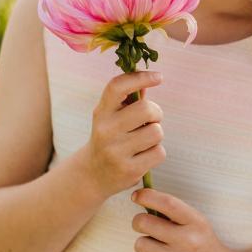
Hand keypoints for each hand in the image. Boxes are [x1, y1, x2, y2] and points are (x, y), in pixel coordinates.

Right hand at [83, 70, 165, 199]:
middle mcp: (106, 130)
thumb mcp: (112, 117)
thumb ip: (130, 100)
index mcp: (101, 113)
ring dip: (156, 135)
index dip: (140, 77)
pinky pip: (159, 152)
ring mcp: (116, 151)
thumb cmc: (110, 138)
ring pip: (157, 132)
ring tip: (143, 141)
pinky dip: (156, 153)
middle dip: (156, 113)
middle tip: (150, 120)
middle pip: (146, 109)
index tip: (158, 76)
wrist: (92, 175)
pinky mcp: (128, 170)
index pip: (117, 87)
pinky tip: (142, 157)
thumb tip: (150, 79)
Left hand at [131, 187, 232, 251]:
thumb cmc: (204, 245)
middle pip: (144, 223)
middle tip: (144, 225)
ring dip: (145, 245)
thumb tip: (141, 198)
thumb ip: (174, 213)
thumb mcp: (197, 224)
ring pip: (141, 245)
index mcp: (197, 222)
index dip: (147, 196)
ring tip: (158, 249)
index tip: (136, 196)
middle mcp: (190, 241)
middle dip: (139, 222)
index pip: (167, 203)